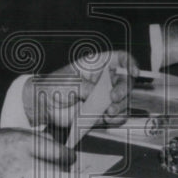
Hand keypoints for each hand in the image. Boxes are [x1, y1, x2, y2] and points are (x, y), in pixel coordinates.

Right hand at [0, 128, 74, 177]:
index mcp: (24, 143)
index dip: (69, 157)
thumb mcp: (16, 132)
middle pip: (56, 173)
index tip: (70, 159)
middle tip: (64, 173)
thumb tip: (62, 149)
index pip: (59, 153)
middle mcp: (20, 162)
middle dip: (63, 173)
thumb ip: (40, 140)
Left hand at [22, 49, 136, 129]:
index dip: (129, 63)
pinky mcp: (102, 112)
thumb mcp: (68, 83)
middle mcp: (104, 79)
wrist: (44, 107)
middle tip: (113, 98)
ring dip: (120, 107)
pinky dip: (116, 118)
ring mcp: (104, 96)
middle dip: (123, 90)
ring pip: (124, 100)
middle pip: (126, 81)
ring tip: (108, 113)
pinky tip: (106, 119)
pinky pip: (117, 115)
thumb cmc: (53, 87)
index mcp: (97, 65)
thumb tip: (100, 94)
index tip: (133, 72)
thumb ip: (85, 88)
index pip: (120, 58)